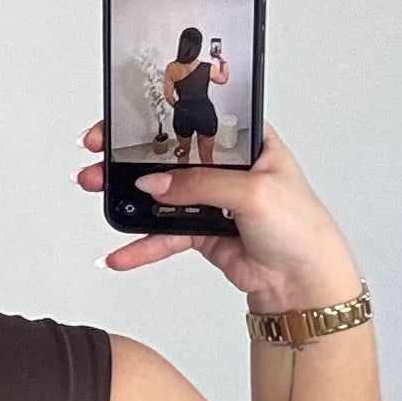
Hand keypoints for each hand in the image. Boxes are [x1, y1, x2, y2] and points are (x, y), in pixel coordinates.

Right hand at [75, 120, 361, 314]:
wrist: (303, 282)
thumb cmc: (301, 227)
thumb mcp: (253, 192)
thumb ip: (201, 184)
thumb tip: (156, 182)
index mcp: (247, 142)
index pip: (195, 120)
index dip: (159, 118)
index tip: (123, 122)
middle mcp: (227, 167)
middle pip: (169, 156)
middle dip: (129, 158)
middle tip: (98, 157)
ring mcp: (212, 200)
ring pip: (161, 195)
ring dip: (128, 199)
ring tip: (100, 197)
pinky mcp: (201, 231)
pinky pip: (163, 234)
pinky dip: (141, 244)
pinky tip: (121, 251)